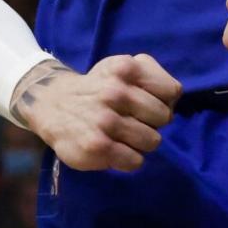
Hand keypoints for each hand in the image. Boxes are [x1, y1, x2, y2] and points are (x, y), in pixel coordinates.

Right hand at [11, 55, 181, 172]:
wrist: (52, 105)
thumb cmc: (98, 87)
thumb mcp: (120, 67)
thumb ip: (150, 73)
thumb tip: (174, 96)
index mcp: (125, 68)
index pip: (171, 91)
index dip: (164, 101)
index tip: (148, 103)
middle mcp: (115, 92)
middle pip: (164, 117)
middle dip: (153, 122)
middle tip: (135, 121)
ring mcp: (105, 120)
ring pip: (153, 141)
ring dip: (142, 142)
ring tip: (125, 136)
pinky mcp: (97, 146)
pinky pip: (135, 161)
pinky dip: (130, 159)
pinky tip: (116, 149)